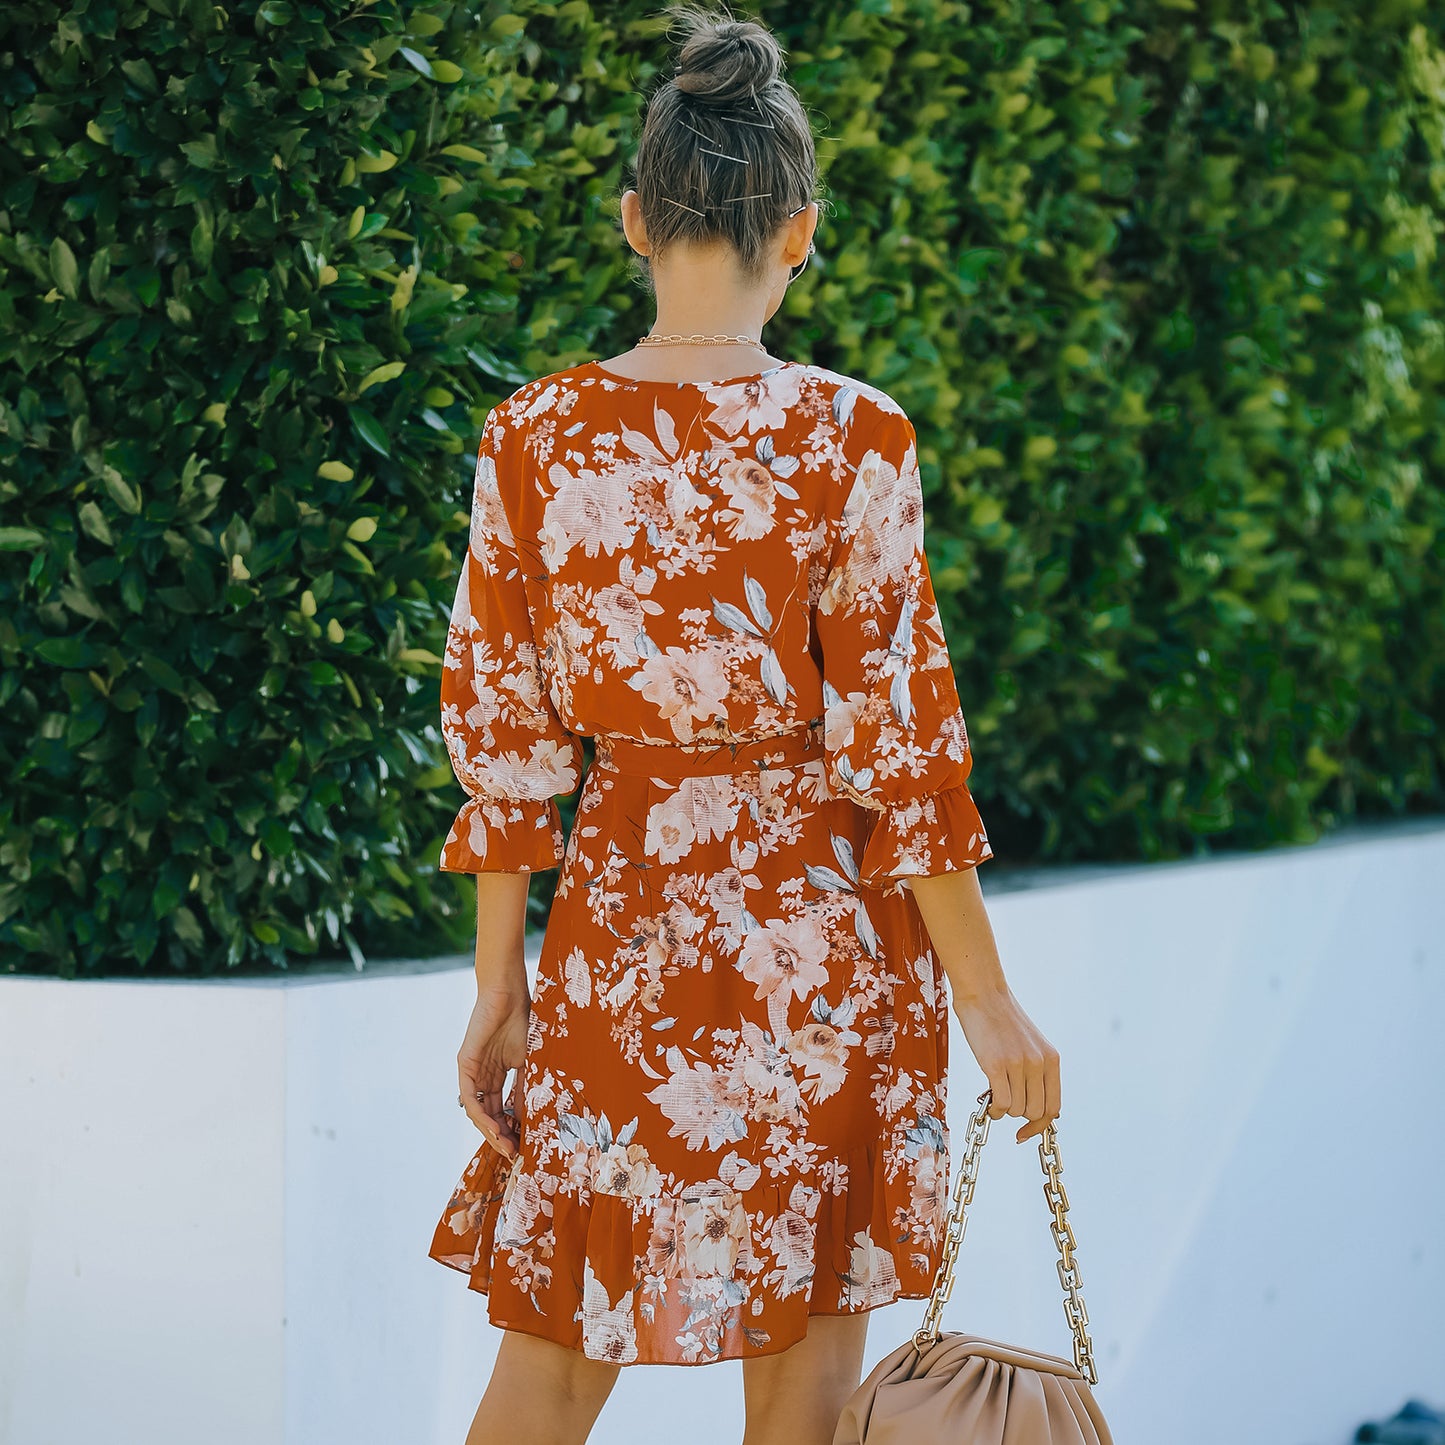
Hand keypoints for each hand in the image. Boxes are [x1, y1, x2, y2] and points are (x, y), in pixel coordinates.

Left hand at [458, 987, 529, 1160]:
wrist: (509, 993)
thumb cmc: (523, 1020)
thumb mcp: (528, 1062)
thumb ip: (525, 1088)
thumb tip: (529, 1118)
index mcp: (496, 1075)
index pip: (500, 1110)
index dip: (510, 1129)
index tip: (523, 1146)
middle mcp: (482, 1076)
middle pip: (488, 1115)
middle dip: (501, 1137)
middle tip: (515, 1154)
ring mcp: (472, 1071)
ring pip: (478, 1111)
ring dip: (491, 1132)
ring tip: (507, 1147)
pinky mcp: (465, 1065)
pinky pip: (470, 1097)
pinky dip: (481, 1116)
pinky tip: (494, 1129)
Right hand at [951, 984, 1060, 1142]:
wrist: (983, 995)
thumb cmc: (1002, 1022)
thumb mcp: (1030, 1046)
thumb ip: (1036, 1073)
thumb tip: (1030, 1108)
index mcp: (1051, 1060)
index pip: (1054, 1108)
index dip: (1038, 1126)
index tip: (1023, 1132)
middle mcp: (1039, 1063)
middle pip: (1034, 1112)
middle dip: (1017, 1114)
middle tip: (1002, 1101)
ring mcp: (1019, 1064)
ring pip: (1015, 1110)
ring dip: (1002, 1109)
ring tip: (992, 1092)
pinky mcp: (996, 1064)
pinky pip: (1000, 1103)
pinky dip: (992, 1108)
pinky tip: (986, 1099)